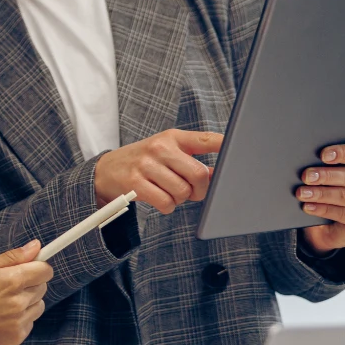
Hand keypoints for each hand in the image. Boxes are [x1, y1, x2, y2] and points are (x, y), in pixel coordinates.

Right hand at [0, 241, 52, 344]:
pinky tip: (1, 317)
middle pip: (42, 287)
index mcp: (12, 280)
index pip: (45, 270)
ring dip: (27, 302)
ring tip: (3, 303)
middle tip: (7, 286)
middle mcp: (19, 302)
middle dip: (30, 284)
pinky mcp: (17, 336)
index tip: (28, 268)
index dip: (37, 267)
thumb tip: (35, 246)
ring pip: (38, 305)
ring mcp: (19, 321)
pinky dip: (20, 319)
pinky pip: (30, 322)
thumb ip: (11, 257)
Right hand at [93, 129, 221, 213]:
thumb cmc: (144, 162)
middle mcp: (160, 147)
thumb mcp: (166, 152)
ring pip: (182, 192)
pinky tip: (160, 200)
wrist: (105, 171)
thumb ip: (191, 159)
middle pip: (199, 174)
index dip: (226, 146)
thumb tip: (220, 173)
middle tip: (193, 192)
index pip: (206, 139)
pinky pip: (166, 203)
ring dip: (180, 199)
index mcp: (172, 137)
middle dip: (201, 190)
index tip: (239, 152)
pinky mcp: (135, 183)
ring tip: (170, 193)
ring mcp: (146, 165)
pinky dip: (167, 207)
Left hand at [298, 123, 344, 252]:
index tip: (323, 155)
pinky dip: (324, 209)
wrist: (334, 222)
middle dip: (326, 175)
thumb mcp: (337, 167)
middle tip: (305, 176)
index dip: (343, 153)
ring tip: (302, 192)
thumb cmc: (335, 186)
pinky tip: (309, 206)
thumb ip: (342, 148)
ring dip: (321, 194)